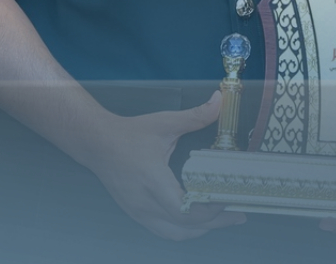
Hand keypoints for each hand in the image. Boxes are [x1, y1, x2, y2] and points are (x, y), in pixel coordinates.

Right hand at [75, 91, 246, 241]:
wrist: (96, 143)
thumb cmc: (129, 133)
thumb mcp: (164, 122)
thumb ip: (195, 115)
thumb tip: (219, 101)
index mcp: (153, 179)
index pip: (184, 210)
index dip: (210, 210)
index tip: (228, 198)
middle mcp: (145, 201)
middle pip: (186, 227)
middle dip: (216, 222)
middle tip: (239, 213)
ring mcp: (139, 212)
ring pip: (176, 234)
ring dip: (201, 230)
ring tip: (223, 218)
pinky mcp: (137, 214)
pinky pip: (165, 231)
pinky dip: (185, 229)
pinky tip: (199, 220)